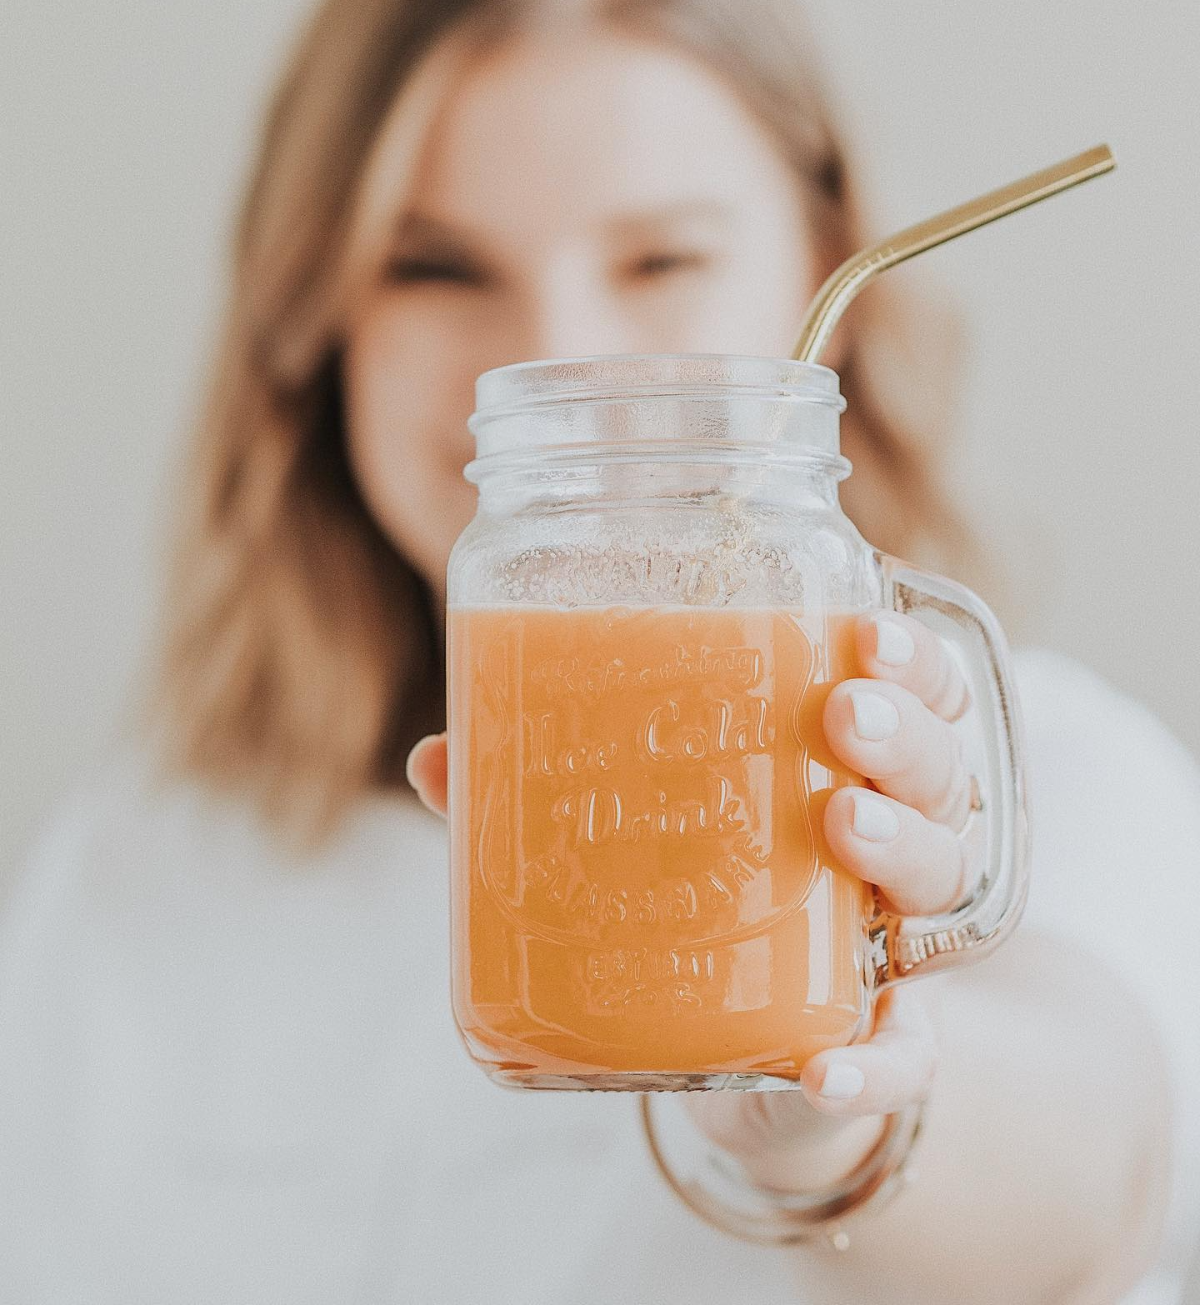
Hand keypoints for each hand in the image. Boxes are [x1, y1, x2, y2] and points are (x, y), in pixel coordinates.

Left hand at [405, 610, 977, 1173]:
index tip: (867, 628)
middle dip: (905, 737)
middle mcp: (892, 850)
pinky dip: (874, 1065)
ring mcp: (894, 950)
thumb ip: (545, 794)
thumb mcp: (636, 834)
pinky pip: (904, 1059)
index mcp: (845, 770)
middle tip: (843, 715)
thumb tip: (435, 758)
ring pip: (941, 890)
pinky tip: (826, 1066)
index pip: (917, 697)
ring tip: (840, 823)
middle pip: (944, 780)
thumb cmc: (699, 901)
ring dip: (902, 848)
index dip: (911, 660)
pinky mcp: (881, 1048)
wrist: (742, 1056)